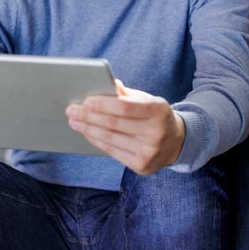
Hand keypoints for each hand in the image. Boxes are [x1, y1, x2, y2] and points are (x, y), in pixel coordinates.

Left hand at [66, 80, 185, 174]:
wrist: (176, 142)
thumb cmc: (156, 116)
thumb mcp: (148, 100)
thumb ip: (126, 94)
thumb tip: (104, 84)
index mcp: (159, 111)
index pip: (125, 107)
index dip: (102, 104)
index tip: (85, 101)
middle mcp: (155, 132)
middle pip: (114, 124)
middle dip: (89, 116)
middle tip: (71, 110)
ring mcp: (149, 151)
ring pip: (110, 139)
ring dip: (88, 129)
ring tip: (74, 121)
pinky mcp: (141, 165)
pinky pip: (112, 151)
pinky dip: (96, 141)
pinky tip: (87, 133)